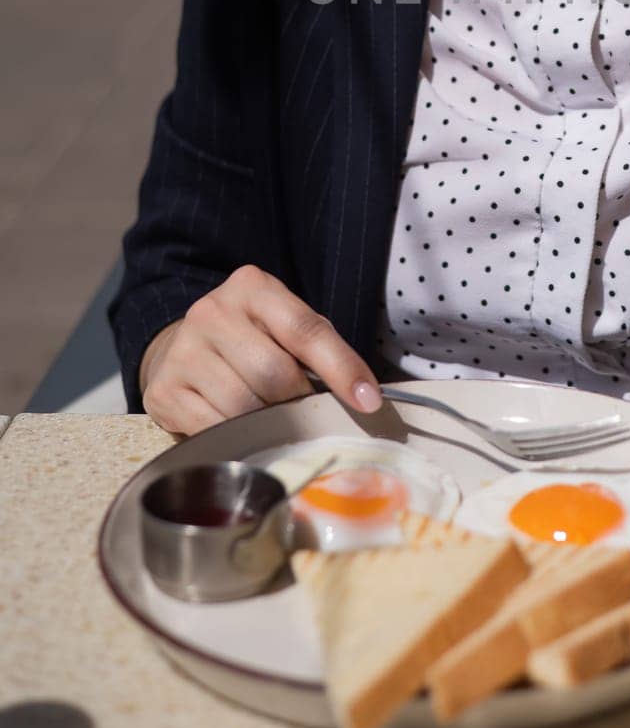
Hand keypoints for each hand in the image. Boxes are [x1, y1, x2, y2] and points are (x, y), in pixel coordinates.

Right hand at [139, 264, 381, 435]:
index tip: (368, 401)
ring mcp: (184, 352)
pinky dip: (237, 440)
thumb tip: (364, 397)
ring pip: (244, 407)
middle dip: (300, 403)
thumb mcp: (284, 325)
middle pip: (275, 373)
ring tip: (272, 421)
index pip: (306, 330)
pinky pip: (214, 430)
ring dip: (269, 424)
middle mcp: (212, 312)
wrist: (181, 346)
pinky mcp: (164, 392)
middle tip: (306, 414)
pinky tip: (240, 433)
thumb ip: (319, 349)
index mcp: (252, 287)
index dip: (341, 367)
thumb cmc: (251, 339)